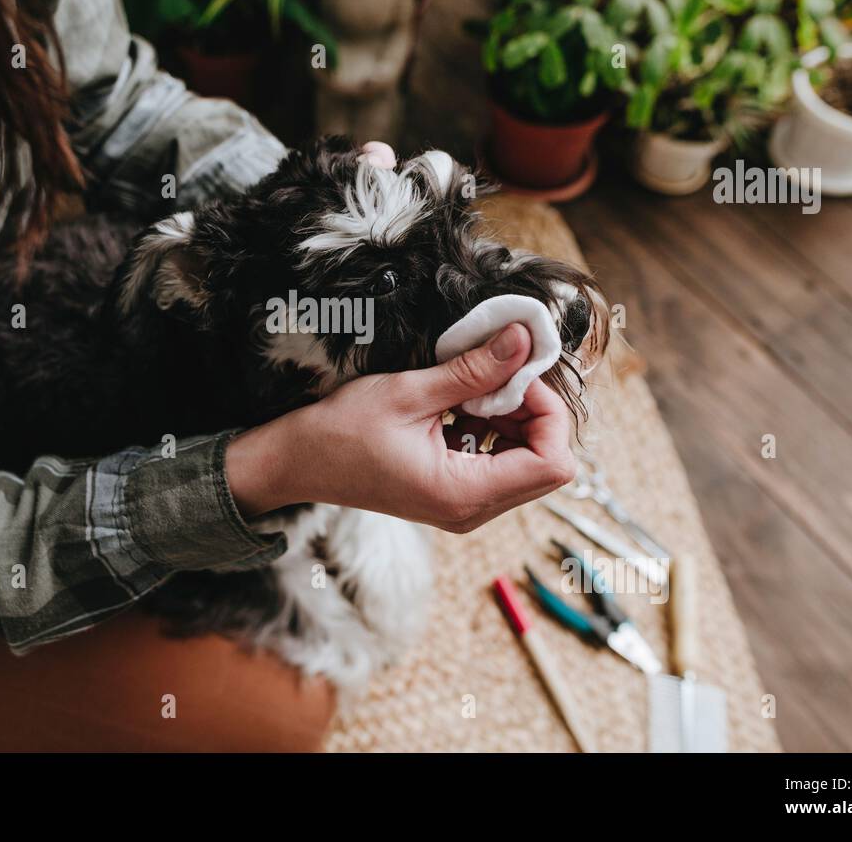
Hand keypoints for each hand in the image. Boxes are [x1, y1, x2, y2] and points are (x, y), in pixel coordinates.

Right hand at [226, 323, 576, 531]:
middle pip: (548, 465)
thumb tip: (523, 340)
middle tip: (498, 375)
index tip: (515, 374)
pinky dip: (494, 429)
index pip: (552, 462)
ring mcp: (464, 506)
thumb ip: (473, 369)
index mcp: (462, 494)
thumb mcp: (410, 391)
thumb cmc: (341, 431)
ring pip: (528, 463)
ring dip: (514, 419)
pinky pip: (500, 464)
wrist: (299, 461)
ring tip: (474, 389)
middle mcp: (470, 510)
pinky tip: (462, 404)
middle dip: (534, 412)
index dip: (547, 411)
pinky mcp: (454, 495)